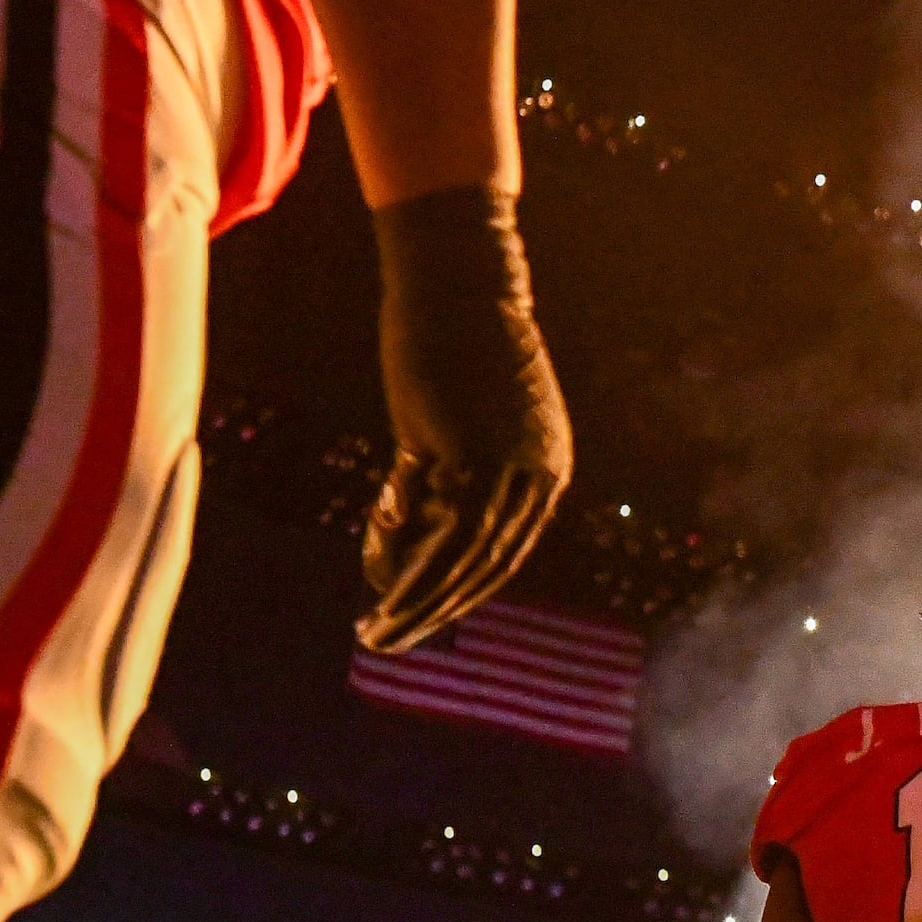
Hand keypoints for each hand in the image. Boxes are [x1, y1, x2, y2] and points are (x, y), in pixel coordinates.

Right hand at [361, 186, 571, 650]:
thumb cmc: (453, 340)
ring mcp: (509, 466)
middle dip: (435, 611)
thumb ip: (439, 472)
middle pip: (488, 567)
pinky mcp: (469, 452)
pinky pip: (433, 525)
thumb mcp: (457, 418)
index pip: (507, 553)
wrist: (455, 279)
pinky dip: (401, 558)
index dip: (460, 591)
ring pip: (462, 559)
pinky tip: (373, 581)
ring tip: (375, 631)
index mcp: (549, 470)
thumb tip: (399, 522)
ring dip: (416, 602)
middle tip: (389, 643)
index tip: (421, 618)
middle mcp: (540, 475)